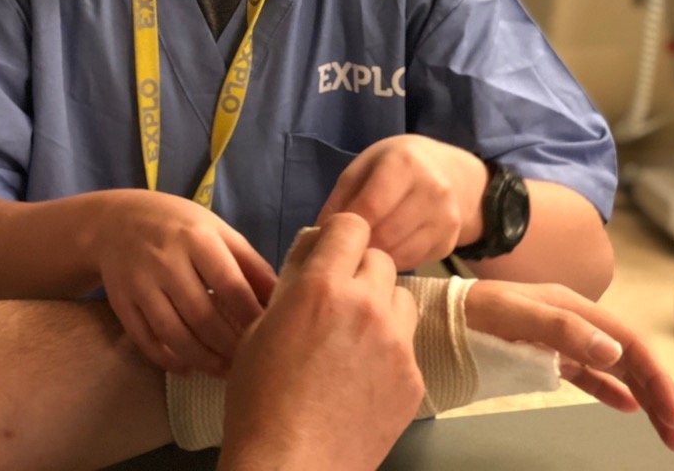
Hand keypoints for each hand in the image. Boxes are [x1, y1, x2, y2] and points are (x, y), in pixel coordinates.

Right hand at [93, 189, 275, 375]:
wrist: (114, 220)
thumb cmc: (178, 225)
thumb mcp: (215, 230)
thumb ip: (248, 262)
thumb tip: (283, 297)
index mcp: (197, 238)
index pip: (231, 285)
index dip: (251, 317)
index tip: (270, 337)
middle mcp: (166, 260)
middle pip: (202, 315)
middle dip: (229, 346)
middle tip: (249, 362)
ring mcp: (140, 283)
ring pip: (173, 333)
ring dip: (202, 359)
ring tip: (223, 370)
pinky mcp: (121, 301)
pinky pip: (146, 339)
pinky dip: (168, 359)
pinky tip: (187, 366)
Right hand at [219, 214, 421, 470]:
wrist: (291, 464)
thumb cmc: (260, 397)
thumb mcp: (262, 326)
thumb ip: (294, 280)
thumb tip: (314, 248)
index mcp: (322, 287)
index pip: (352, 225)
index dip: (339, 236)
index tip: (330, 253)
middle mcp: (366, 306)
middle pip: (380, 258)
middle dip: (359, 270)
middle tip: (336, 299)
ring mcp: (397, 343)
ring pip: (401, 296)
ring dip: (380, 304)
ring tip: (353, 334)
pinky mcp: (413, 377)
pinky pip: (407, 342)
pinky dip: (388, 348)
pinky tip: (361, 374)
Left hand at [317, 134, 486, 269]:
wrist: (447, 172)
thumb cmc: (393, 167)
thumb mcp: (362, 168)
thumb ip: (340, 198)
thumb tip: (318, 235)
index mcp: (405, 164)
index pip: (370, 206)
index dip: (347, 227)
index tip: (330, 236)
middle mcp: (432, 190)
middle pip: (386, 234)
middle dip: (359, 246)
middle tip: (342, 250)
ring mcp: (446, 218)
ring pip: (400, 253)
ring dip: (374, 258)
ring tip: (361, 252)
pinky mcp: (450, 242)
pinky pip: (414, 262)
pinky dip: (393, 263)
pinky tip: (383, 252)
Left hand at [467, 279, 673, 452]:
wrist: (434, 313)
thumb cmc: (468, 309)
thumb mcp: (513, 314)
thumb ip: (560, 329)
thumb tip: (613, 352)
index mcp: (572, 306)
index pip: (628, 343)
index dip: (655, 377)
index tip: (672, 412)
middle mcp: (572, 320)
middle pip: (628, 358)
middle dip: (659, 395)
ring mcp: (560, 338)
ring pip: (613, 369)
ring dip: (643, 397)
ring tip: (669, 427)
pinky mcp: (545, 354)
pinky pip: (587, 374)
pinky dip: (611, 390)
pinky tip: (627, 406)